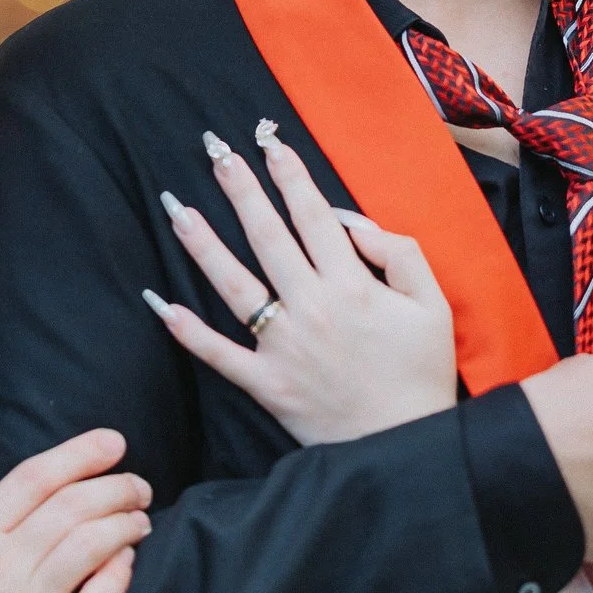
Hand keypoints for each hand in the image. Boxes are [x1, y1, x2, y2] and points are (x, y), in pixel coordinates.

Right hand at [0, 429, 148, 592]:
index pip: (36, 478)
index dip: (82, 453)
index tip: (113, 442)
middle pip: (73, 507)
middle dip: (116, 485)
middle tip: (138, 484)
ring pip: (92, 547)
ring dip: (126, 523)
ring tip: (139, 517)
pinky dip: (119, 574)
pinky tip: (126, 560)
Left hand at [151, 124, 456, 444]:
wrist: (404, 449)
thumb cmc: (421, 375)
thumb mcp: (432, 305)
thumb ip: (399, 254)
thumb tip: (350, 224)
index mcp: (353, 286)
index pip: (314, 217)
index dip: (291, 176)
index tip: (270, 144)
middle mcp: (312, 309)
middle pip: (268, 237)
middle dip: (241, 190)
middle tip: (217, 153)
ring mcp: (283, 347)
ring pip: (235, 285)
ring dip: (203, 244)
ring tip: (177, 209)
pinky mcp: (266, 384)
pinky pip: (219, 354)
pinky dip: (188, 332)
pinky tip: (160, 304)